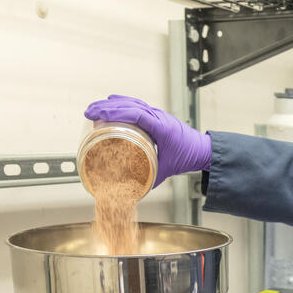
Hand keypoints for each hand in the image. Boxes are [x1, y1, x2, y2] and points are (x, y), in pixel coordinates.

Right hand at [84, 95, 211, 186]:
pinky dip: (123, 103)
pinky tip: (111, 103)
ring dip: (112, 104)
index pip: (135, 114)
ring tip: (95, 109)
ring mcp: (157, 113)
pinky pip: (137, 105)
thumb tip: (132, 190)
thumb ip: (151, 179)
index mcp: (161, 126)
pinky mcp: (156, 115)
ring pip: (132, 102)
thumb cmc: (188, 156)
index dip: (114, 113)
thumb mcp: (167, 169)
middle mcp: (158, 116)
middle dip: (106, 107)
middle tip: (89, 112)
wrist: (203, 149)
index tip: (98, 116)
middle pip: (129, 105)